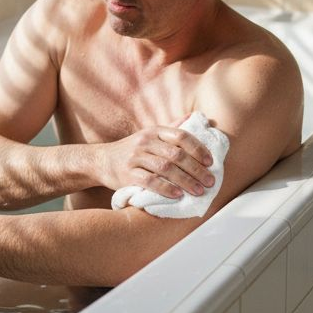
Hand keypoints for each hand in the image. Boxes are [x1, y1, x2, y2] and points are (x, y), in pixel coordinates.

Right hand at [100, 122, 214, 198]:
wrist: (101, 161)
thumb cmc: (132, 150)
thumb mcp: (150, 135)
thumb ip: (173, 128)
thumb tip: (196, 117)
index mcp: (155, 131)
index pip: (181, 136)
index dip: (198, 149)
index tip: (211, 162)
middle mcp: (145, 142)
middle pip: (176, 154)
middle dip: (196, 169)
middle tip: (210, 182)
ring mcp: (135, 158)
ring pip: (166, 168)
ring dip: (186, 181)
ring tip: (199, 191)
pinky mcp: (127, 174)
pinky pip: (150, 181)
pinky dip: (166, 188)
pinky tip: (177, 195)